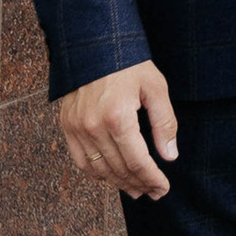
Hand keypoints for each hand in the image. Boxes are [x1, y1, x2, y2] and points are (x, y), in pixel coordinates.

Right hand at [56, 60, 179, 199]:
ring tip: (135, 189)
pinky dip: (96, 173)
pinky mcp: (66, 125)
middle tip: (153, 192)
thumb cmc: (128, 63)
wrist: (94, 43)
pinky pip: (81, 160)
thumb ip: (164, 123)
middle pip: (119, 169)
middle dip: (139, 184)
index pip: (138, 162)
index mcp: (118, 117)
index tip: (163, 189)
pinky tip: (111, 177)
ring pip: (99, 170)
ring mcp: (76, 127)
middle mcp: (93, 126)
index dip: (152, 179)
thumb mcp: (155, 87)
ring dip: (118, 184)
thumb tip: (169, 156)